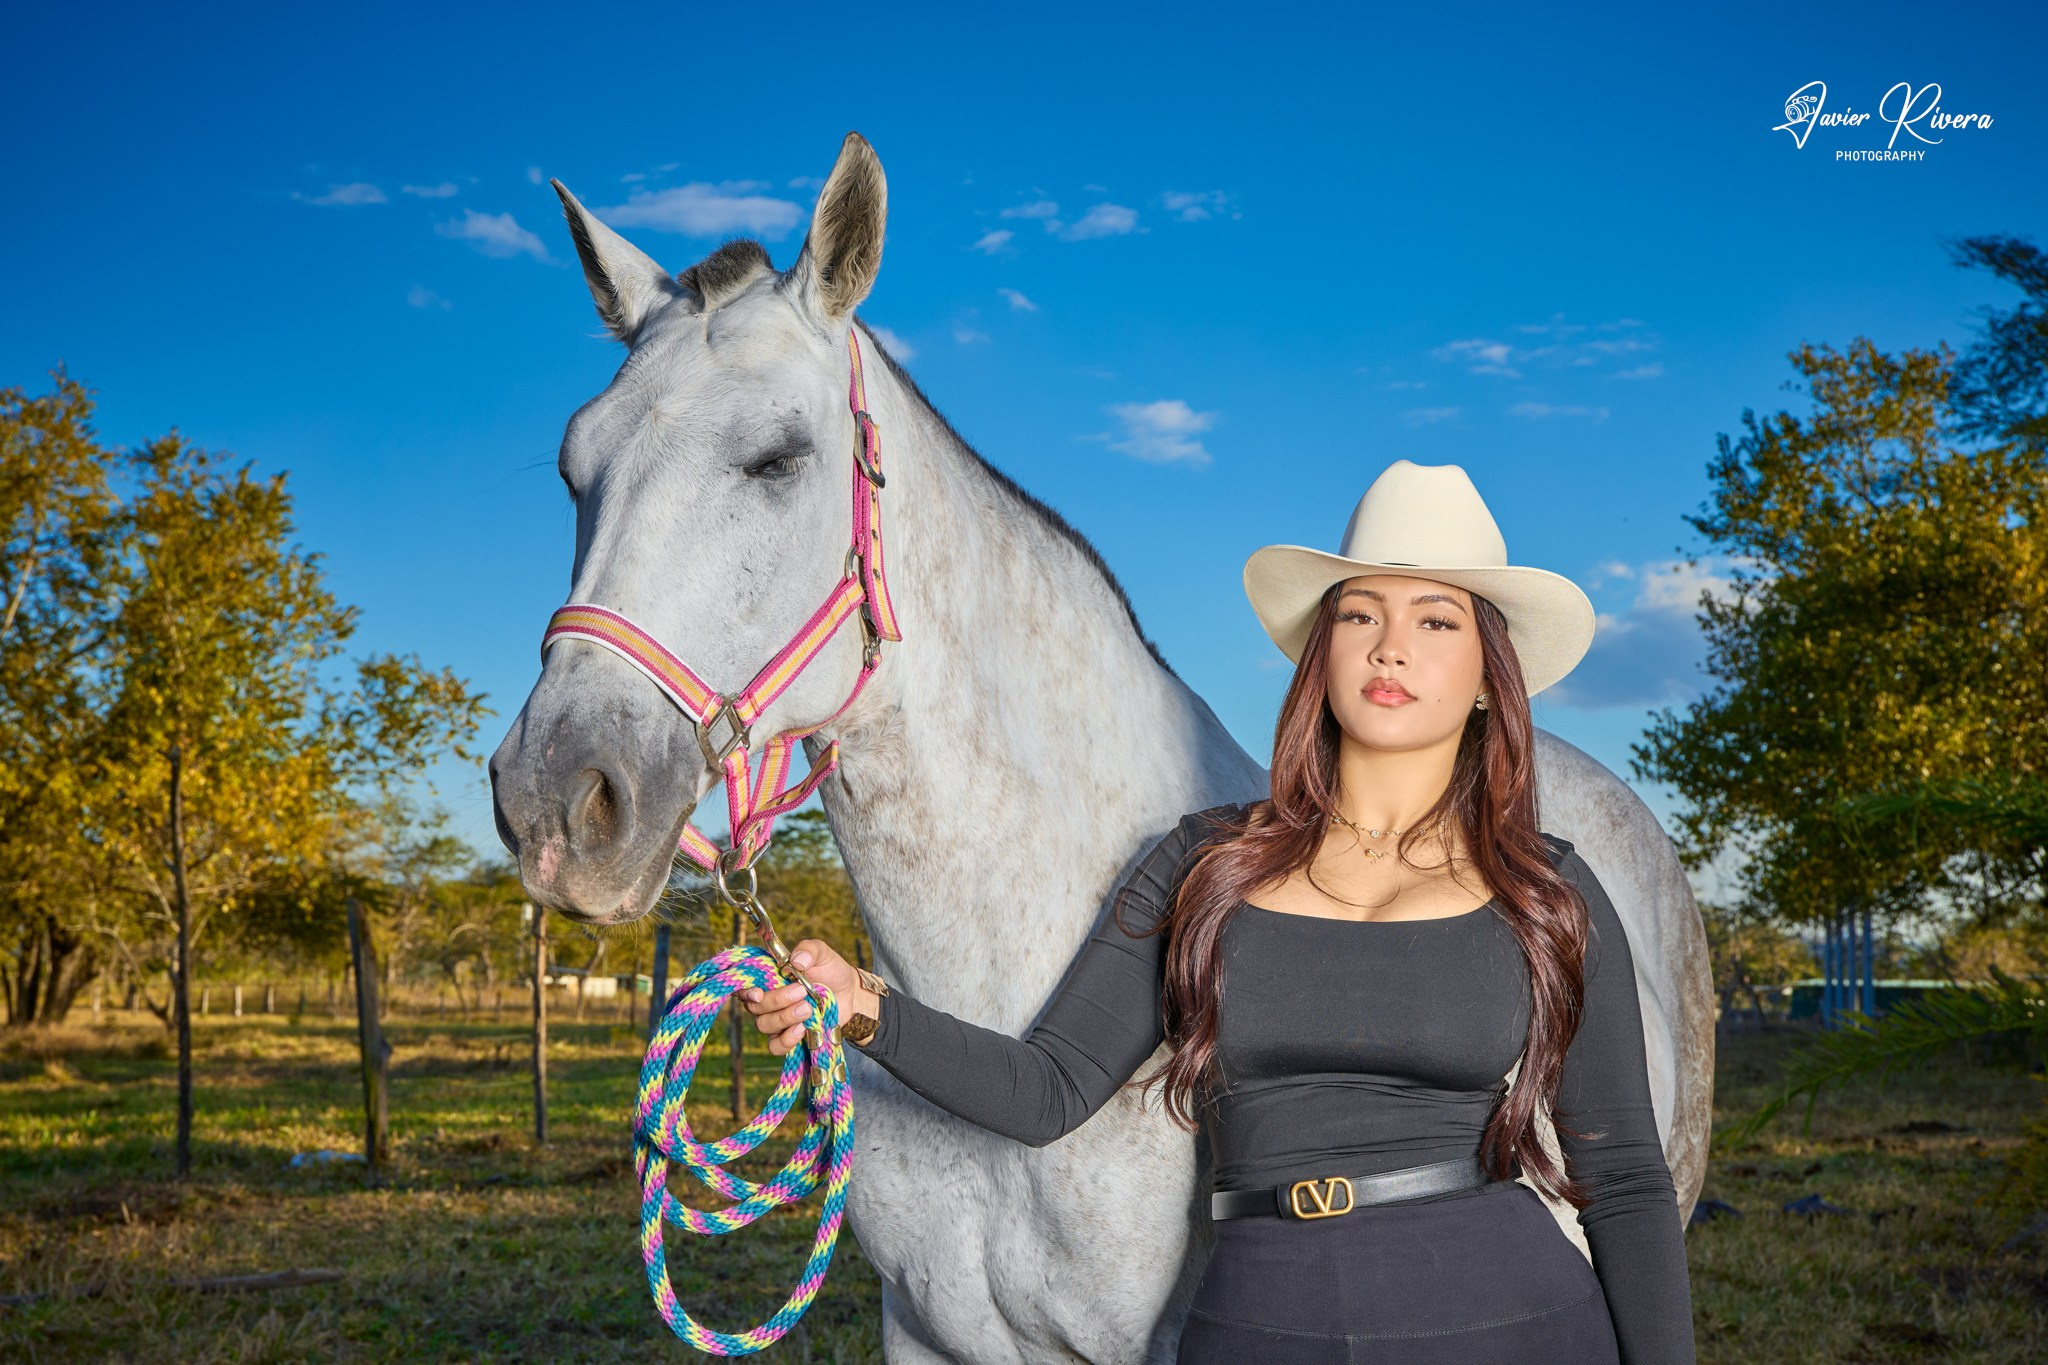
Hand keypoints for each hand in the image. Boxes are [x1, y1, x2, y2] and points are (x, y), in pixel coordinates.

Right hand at [739, 938, 879, 1056]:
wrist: (850, 995)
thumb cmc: (831, 971)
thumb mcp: (823, 954)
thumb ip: (809, 949)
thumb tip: (796, 960)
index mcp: (769, 977)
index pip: (744, 985)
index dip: (745, 991)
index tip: (758, 993)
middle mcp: (768, 999)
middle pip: (755, 1007)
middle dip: (777, 1000)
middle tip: (801, 992)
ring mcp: (776, 1019)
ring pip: (764, 1025)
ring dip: (785, 1018)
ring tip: (808, 1008)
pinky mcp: (788, 1037)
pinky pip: (775, 1046)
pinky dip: (787, 1040)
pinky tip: (803, 1029)